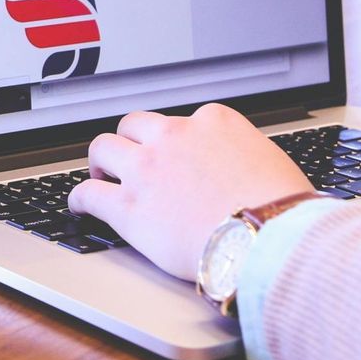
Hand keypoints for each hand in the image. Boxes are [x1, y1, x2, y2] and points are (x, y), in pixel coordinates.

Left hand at [67, 104, 312, 278]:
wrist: (269, 237)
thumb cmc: (281, 208)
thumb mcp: (270, 162)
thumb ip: (245, 156)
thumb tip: (245, 171)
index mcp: (212, 122)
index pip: (181, 122)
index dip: (175, 142)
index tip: (173, 156)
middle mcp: (174, 137)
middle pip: (135, 125)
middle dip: (131, 141)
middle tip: (130, 159)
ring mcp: (147, 169)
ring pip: (104, 148)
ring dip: (100, 161)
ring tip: (100, 174)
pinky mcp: (128, 207)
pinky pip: (88, 193)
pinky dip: (80, 199)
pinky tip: (80, 207)